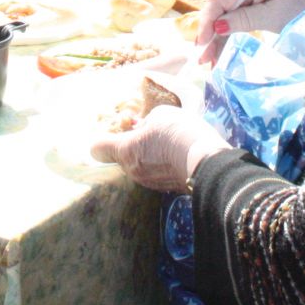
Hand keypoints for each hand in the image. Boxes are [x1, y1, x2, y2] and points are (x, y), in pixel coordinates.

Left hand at [89, 104, 229, 192]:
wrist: (207, 161)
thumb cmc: (178, 132)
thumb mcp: (160, 115)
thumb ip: (144, 122)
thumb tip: (140, 127)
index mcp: (125, 151)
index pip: (97, 149)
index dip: (104, 138)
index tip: (119, 130)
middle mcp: (132, 171)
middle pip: (121, 156)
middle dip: (131, 143)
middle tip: (148, 130)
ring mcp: (149, 183)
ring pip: (139, 166)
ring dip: (147, 154)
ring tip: (167, 141)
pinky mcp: (165, 189)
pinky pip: (155, 174)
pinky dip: (161, 165)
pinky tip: (176, 154)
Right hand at [194, 0, 304, 62]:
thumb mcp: (275, 16)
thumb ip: (244, 20)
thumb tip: (216, 27)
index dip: (206, 21)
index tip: (201, 44)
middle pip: (218, 8)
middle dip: (208, 34)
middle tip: (201, 59)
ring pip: (223, 17)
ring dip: (215, 39)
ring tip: (207, 62)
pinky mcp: (252, 4)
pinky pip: (234, 20)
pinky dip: (227, 37)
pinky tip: (218, 54)